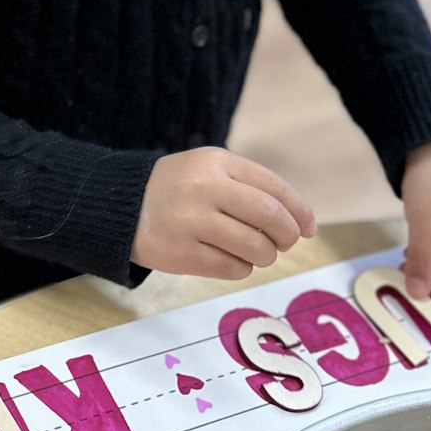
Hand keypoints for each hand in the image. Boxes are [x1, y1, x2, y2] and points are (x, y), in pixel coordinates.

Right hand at [133, 148, 315, 279]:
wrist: (121, 206)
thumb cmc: (178, 190)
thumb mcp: (209, 170)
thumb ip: (250, 187)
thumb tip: (301, 222)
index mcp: (216, 162)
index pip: (273, 187)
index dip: (299, 210)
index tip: (309, 228)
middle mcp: (204, 188)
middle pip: (269, 216)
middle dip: (287, 235)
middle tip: (285, 244)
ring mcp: (190, 221)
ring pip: (254, 246)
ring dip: (266, 255)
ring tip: (258, 254)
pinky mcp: (181, 253)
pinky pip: (231, 267)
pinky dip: (242, 268)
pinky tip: (233, 261)